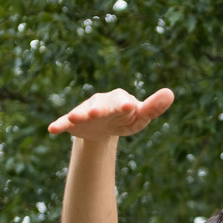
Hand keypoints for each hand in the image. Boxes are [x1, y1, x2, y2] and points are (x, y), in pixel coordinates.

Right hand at [48, 87, 173, 139]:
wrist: (105, 126)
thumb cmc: (127, 118)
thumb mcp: (141, 116)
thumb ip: (154, 107)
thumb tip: (170, 93)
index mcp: (120, 100)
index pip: (123, 102)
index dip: (124, 104)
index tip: (129, 106)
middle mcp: (101, 102)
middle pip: (101, 105)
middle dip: (99, 109)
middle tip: (97, 113)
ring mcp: (86, 111)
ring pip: (82, 112)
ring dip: (79, 114)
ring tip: (74, 118)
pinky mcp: (74, 121)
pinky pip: (65, 121)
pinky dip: (60, 124)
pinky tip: (52, 129)